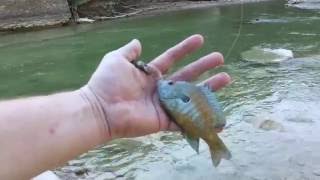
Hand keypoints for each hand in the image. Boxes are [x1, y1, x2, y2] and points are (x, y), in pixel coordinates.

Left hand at [81, 34, 230, 139]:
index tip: (200, 39)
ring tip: (226, 78)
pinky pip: (185, 122)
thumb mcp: (116, 59)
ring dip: (208, 89)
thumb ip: (129, 51)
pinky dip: (201, 122)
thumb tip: (138, 41)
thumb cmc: (107, 83)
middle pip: (186, 75)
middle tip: (220, 58)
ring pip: (190, 96)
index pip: (172, 58)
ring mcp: (163, 105)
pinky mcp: (164, 121)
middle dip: (203, 66)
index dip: (185, 49)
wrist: (102, 109)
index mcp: (150, 74)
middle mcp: (160, 89)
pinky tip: (217, 120)